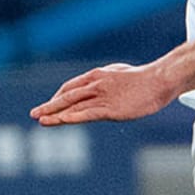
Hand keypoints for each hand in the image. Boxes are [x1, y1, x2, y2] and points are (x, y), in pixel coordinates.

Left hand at [31, 62, 176, 124]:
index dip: (58, 97)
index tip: (50, 106)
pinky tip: (61, 120)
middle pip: (67, 96)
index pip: (71, 87)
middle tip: (34, 113)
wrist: (160, 80)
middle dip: (49, 105)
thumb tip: (99, 85)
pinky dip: (72, 116)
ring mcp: (102, 96)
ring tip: (41, 120)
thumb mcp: (120, 74)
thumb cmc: (144, 79)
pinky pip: (87, 113)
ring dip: (55, 113)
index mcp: (97, 75)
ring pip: (73, 106)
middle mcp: (96, 84)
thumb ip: (107, 81)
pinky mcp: (111, 108)